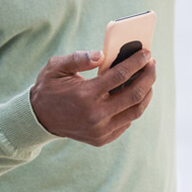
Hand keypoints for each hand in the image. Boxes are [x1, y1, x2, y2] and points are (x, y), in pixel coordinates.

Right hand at [29, 50, 157, 146]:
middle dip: (148, 76)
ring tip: (149, 78)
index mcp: (85, 95)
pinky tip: (136, 94)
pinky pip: (127, 122)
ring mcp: (101, 130)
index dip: (136, 62)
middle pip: (134, 94)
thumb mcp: (56, 67)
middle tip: (152, 63)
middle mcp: (96, 115)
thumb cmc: (49, 88)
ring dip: (147, 93)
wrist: (39, 118)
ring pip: (135, 111)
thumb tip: (101, 55)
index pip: (120, 75)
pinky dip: (135, 107)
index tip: (147, 53)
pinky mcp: (103, 138)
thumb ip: (78, 58)